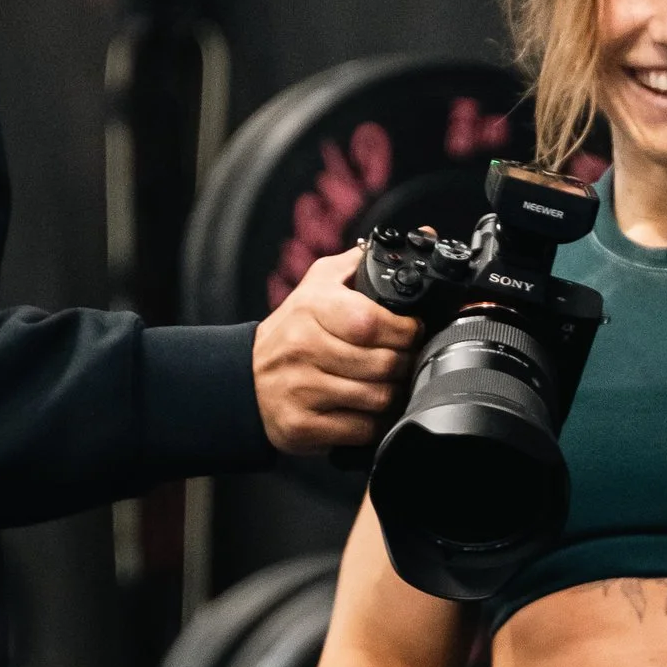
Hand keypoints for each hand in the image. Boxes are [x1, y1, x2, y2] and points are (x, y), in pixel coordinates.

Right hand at [253, 250, 415, 456]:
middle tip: (403, 361)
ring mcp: (301, 390)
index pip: (371, 322)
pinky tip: (369, 410)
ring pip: (377, 399)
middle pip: (382, 364)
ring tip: (389, 384)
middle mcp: (302, 348)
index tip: (411, 332)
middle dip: (404, 364)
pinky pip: (361, 430)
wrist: (244, 380)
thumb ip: (364, 263)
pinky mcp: (302, 426)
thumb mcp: (320, 284)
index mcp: (311, 308)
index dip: (403, 330)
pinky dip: (375, 423)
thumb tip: (421, 237)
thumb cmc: (293, 330)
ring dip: (393, 394)